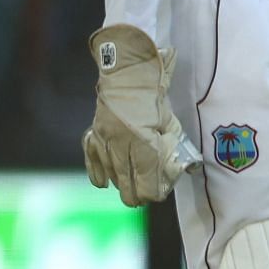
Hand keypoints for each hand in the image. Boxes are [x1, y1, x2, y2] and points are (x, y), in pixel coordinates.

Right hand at [82, 24, 201, 206]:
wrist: (127, 72)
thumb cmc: (155, 96)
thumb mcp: (170, 122)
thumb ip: (172, 147)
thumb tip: (176, 170)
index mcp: (145, 142)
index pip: (148, 182)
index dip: (155, 192)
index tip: (160, 191)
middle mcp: (122, 145)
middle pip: (128, 187)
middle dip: (139, 195)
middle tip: (147, 194)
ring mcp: (104, 140)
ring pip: (111, 177)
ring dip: (122, 184)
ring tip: (132, 187)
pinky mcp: (93, 134)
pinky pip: (92, 162)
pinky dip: (99, 174)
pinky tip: (106, 181)